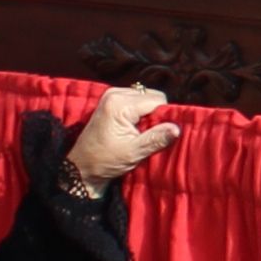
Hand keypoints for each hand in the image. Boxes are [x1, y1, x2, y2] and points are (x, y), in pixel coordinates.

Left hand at [62, 84, 180, 188]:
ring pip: (145, 97)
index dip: (164, 116)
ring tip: (140, 132)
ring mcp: (112, 95)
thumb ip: (156, 138)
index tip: (161, 134)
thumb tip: (177, 128)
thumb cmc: (105, 161)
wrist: (82, 167)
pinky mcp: (110, 100)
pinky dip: (139, 112)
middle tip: (149, 134)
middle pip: (152, 95)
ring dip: (148, 113)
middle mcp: (115, 93)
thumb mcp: (134, 152)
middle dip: (156, 114)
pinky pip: (135, 100)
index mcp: (120, 103)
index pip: (157, 100)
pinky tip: (134, 128)